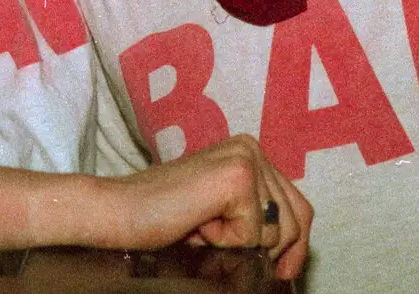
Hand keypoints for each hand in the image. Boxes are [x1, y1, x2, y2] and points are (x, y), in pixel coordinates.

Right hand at [106, 135, 310, 281]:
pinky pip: (253, 234)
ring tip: (202, 225)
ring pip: (276, 231)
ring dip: (239, 242)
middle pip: (294, 220)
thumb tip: (292, 258)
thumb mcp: (223, 216)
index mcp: (249, 152)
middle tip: (217, 240)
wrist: (120, 211)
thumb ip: (255, 218)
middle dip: (267, 248)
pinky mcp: (237, 177)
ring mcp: (246, 159)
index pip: (298, 206)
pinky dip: (226, 241)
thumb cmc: (164, 218)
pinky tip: (198, 223)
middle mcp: (251, 148)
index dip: (296, 245)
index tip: (282, 272)